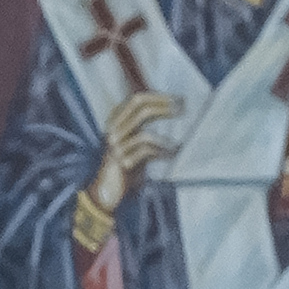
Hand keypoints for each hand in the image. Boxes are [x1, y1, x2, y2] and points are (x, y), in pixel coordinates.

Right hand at [85, 89, 180, 218]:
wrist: (106, 191)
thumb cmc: (125, 166)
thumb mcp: (134, 141)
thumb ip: (145, 125)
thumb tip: (172, 109)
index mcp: (115, 121)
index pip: (137, 99)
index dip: (159, 97)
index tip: (179, 99)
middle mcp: (113, 130)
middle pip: (138, 107)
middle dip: (162, 105)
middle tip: (181, 109)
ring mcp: (116, 146)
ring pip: (144, 133)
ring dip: (164, 138)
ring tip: (177, 144)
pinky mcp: (121, 162)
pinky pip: (146, 153)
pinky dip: (162, 153)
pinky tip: (172, 154)